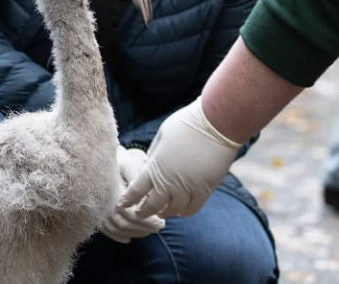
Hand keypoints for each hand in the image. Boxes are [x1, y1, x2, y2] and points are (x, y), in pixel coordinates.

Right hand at [101, 146, 166, 243]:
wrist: (100, 159)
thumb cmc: (122, 159)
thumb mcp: (132, 163)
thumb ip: (140, 179)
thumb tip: (150, 196)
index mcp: (113, 189)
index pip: (131, 213)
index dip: (147, 221)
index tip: (161, 222)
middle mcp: (103, 201)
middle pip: (124, 222)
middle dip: (143, 228)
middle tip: (159, 227)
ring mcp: (98, 208)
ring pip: (116, 228)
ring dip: (134, 232)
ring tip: (148, 231)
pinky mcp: (95, 212)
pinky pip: (106, 230)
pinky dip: (118, 236)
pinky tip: (129, 239)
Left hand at [118, 97, 240, 217]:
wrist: (217, 123)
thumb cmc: (187, 124)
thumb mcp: (162, 135)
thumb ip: (153, 154)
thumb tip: (148, 165)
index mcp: (155, 167)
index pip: (136, 191)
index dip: (127, 200)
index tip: (121, 205)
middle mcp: (170, 182)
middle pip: (152, 206)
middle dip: (143, 212)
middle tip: (138, 214)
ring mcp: (188, 187)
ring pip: (173, 210)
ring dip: (164, 212)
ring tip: (161, 211)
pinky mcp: (205, 189)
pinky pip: (192, 208)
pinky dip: (184, 212)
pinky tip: (181, 211)